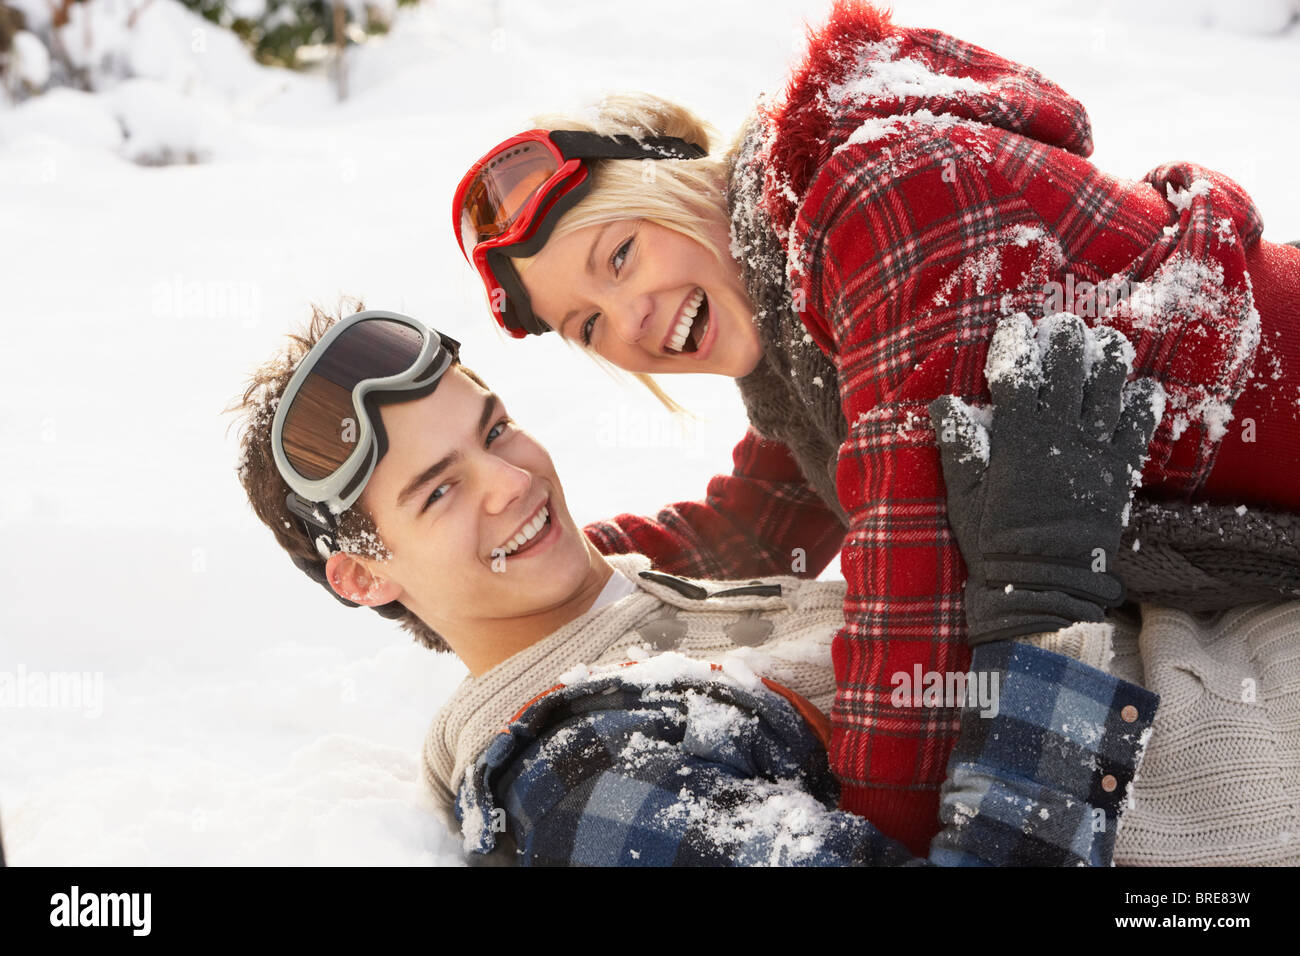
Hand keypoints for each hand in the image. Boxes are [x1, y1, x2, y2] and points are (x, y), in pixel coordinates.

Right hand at [929, 313, 1163, 644]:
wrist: (1041, 586)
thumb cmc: (992, 542)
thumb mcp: (962, 495)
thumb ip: (957, 445)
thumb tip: (942, 402)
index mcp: (1016, 438)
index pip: (1017, 374)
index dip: (1015, 343)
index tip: (1014, 325)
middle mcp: (1059, 436)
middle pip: (1068, 369)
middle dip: (1065, 339)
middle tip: (1064, 324)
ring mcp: (1094, 452)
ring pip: (1109, 388)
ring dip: (1109, 358)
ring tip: (1106, 340)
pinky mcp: (1120, 473)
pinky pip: (1140, 428)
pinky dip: (1145, 403)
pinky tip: (1142, 388)